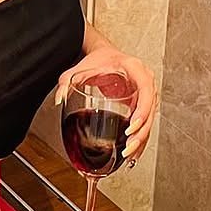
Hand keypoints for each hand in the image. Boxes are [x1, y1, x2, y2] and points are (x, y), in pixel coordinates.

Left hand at [55, 46, 158, 164]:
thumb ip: (66, 81)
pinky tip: (134, 151)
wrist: (107, 56)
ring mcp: (147, 93)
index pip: (146, 90)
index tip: (131, 127)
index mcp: (135, 68)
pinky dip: (141, 137)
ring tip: (130, 154)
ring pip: (150, 119)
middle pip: (151, 110)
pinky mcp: (143, 103)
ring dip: (142, 139)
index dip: (143, 110)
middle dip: (141, 132)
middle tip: (128, 147)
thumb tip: (59, 99)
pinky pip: (146, 122)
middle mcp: (146, 80)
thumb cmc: (99, 59)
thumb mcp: (81, 68)